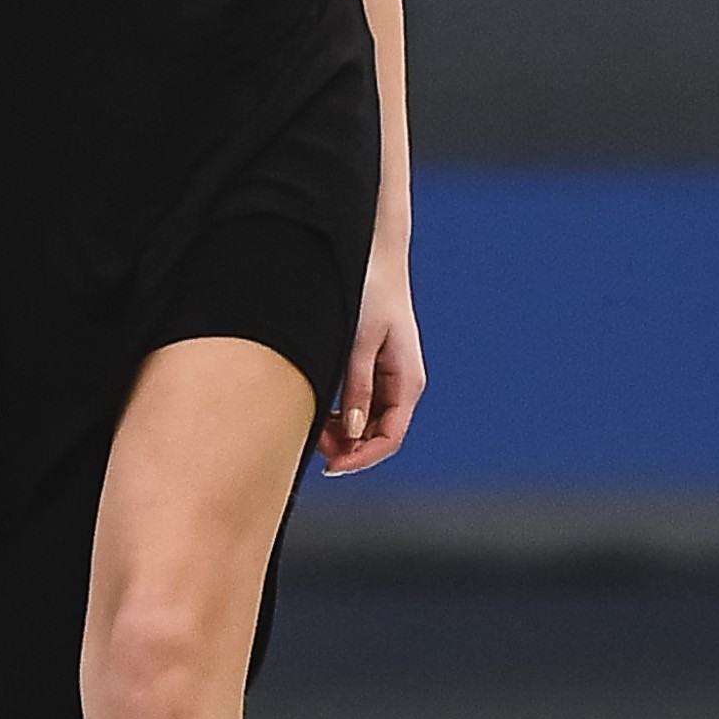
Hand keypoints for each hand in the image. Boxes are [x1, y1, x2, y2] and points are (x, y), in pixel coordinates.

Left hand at [319, 244, 423, 474]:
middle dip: (347, 447)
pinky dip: (341, 414)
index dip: (360, 459)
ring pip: (366, 422)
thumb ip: (356, 387)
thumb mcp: (359, 341)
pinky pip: (360, 403)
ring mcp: (389, 376)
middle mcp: (402, 383)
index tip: (330, 466)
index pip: (389, 439)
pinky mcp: (375, 365)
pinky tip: (320, 410)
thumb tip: (350, 432)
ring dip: (341, 432)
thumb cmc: (371, 290)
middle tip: (312, 446)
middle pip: (377, 435)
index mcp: (407, 381)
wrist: (374, 252)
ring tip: (312, 427)